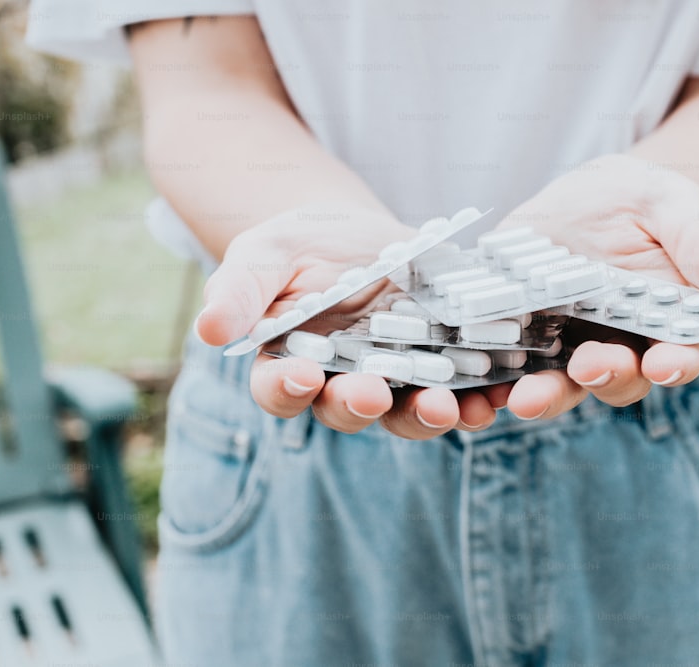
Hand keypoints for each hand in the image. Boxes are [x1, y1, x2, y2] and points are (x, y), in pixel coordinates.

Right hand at [195, 205, 500, 437]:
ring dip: (424, 415)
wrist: (363, 232)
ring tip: (445, 406)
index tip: (300, 375)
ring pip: (405, 411)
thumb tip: (206, 329)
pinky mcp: (442, 367)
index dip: (286, 388)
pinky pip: (458, 393)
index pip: (278, 388)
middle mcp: (340, 385)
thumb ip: (241, 288)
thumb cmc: (304, 243)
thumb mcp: (269, 251)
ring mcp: (395, 381)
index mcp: (288, 365)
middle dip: (358, 405)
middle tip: (372, 393)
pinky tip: (491, 397)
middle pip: (346, 410)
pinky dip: (475, 400)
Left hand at [497, 154, 698, 418]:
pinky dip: (491, 382)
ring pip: (559, 384)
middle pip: (617, 378)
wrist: (586, 197)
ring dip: (543, 395)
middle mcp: (620, 348)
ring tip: (523, 397)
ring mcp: (567, 348)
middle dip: (605, 377)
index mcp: (668, 324)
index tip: (665, 363)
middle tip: (590, 367)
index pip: (681, 354)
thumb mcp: (671, 203)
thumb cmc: (642, 201)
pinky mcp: (520, 339)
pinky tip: (474, 386)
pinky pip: (507, 369)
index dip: (676, 363)